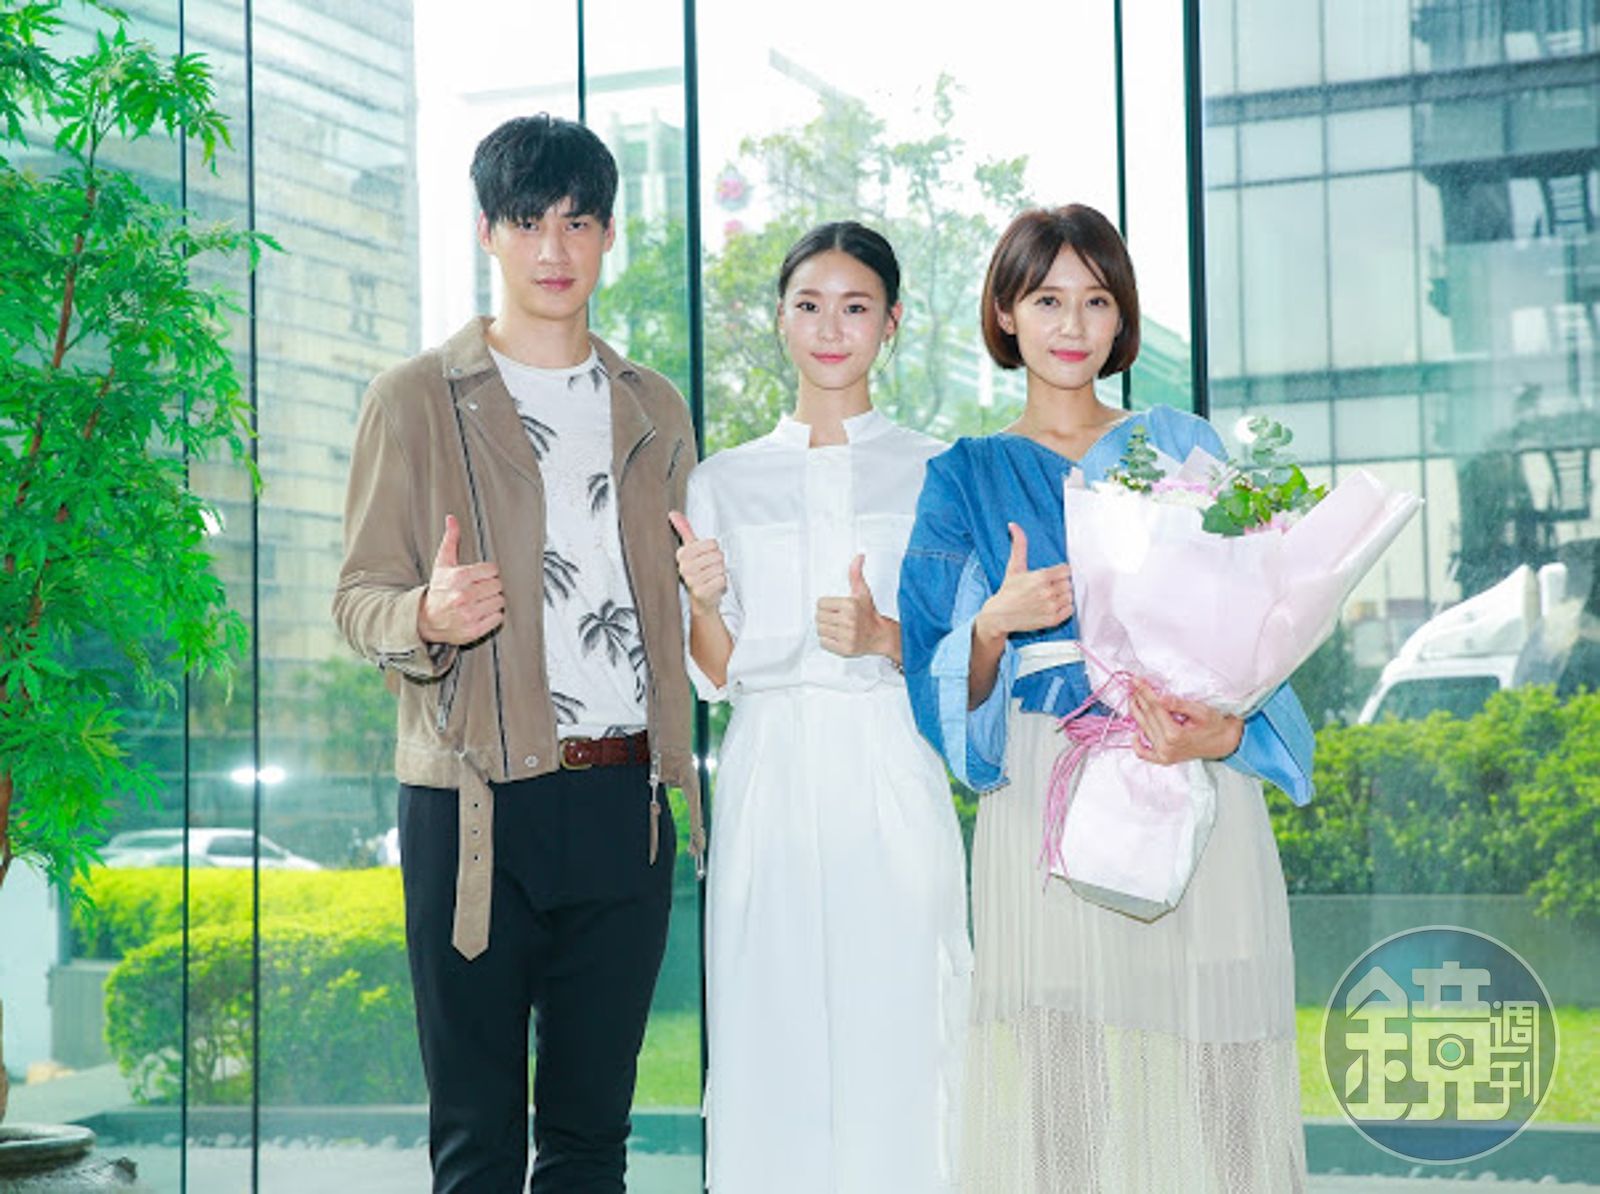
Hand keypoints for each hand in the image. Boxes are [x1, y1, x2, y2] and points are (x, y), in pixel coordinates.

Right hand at [417, 515, 504, 644]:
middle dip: (491, 586)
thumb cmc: (437, 590)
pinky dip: (493, 615)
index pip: (493, 570)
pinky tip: (481, 612)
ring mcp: (469, 614)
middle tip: (480, 589)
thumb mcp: (442, 564)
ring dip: (493, 601)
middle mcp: (464, 596)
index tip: (480, 576)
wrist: (425, 619)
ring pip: (500, 601)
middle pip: (498, 586)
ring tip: (480, 600)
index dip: (488, 573)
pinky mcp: (474, 630)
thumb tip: (452, 519)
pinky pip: (498, 618)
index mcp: (459, 578)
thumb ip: (450, 540)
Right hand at [668, 510, 726, 615]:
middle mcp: (684, 567)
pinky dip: (722, 583)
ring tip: (712, 577)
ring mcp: (692, 580)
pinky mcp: (701, 592)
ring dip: (720, 573)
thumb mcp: (691, 550)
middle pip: (717, 555)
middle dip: (718, 562)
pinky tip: (714, 586)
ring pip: (720, 567)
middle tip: (710, 569)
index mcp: (682, 554)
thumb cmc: (698, 572)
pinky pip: (722, 579)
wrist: (702, 599)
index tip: (705, 557)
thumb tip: (673, 513)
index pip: (711, 543)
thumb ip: (684, 530)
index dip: (713, 550)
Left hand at [816, 554, 891, 657]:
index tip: (835, 608)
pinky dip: (828, 641)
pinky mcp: (845, 649)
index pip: (821, 604)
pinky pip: (824, 643)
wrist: (880, 635)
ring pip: (820, 630)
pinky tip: (838, 636)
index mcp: (850, 605)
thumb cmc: (869, 613)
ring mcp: (847, 636)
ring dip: (826, 629)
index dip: (827, 605)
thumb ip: (856, 574)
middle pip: (819, 617)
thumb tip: (859, 556)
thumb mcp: (862, 592)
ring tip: (837, 627)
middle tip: (836, 618)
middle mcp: (848, 621)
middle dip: (826, 617)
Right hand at [973, 523, 1072, 643]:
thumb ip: (1019, 545)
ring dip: (1063, 596)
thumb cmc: (1008, 590)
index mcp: (1041, 577)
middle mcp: (1047, 592)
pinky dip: (1064, 608)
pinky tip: (1051, 606)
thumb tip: (1013, 525)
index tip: (1052, 576)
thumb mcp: (1014, 567)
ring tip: (1049, 597)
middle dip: (1060, 584)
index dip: (1060, 572)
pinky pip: (1070, 610)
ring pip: (1070, 596)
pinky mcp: (1052, 620)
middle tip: (1049, 587)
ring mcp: (1050, 607)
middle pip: (1069, 583)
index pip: (1066, 570)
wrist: (999, 616)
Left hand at [1128, 680, 1243, 764]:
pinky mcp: (1163, 759)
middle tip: (1133, 685)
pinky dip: (1136, 744)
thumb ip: (1179, 705)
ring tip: (1133, 698)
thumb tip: (1161, 698)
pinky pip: (1144, 753)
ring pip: (1143, 729)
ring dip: (1137, 712)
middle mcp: (1166, 746)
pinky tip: (1135, 732)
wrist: (1224, 743)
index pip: (1155, 708)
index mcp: (1174, 734)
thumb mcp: (1201, 711)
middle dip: (1139, 698)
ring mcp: (1163, 754)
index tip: (1137, 680)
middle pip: (1147, 717)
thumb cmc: (1215, 726)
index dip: (1145, 692)